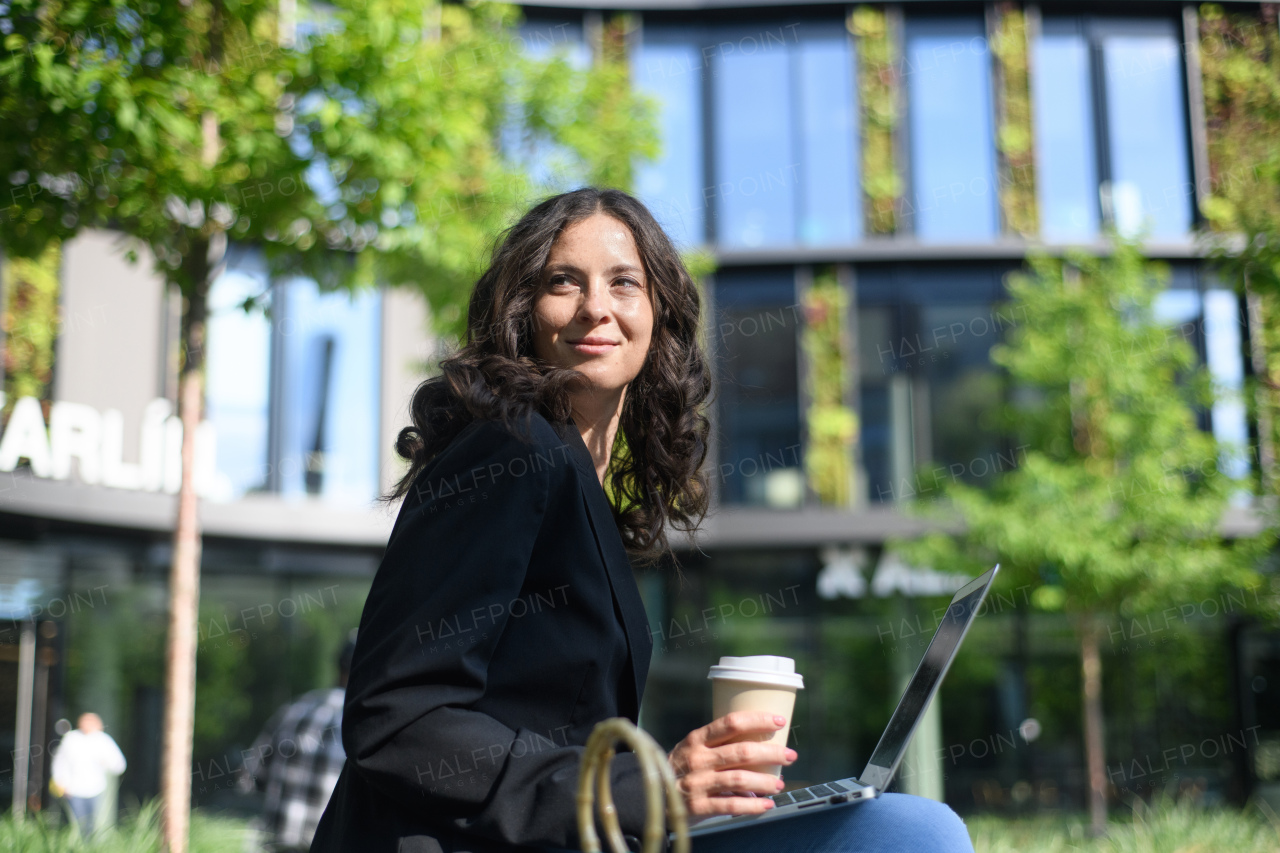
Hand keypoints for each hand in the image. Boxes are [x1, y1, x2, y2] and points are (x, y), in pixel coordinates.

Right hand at [666, 711, 797, 817]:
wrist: (651, 794)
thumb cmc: (679, 767)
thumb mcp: (691, 748)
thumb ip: (717, 744)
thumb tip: (758, 742)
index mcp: (697, 739)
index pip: (730, 723)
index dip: (757, 720)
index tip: (779, 721)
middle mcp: (698, 759)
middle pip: (741, 752)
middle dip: (771, 753)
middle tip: (790, 755)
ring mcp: (698, 783)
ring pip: (739, 780)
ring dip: (765, 782)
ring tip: (779, 784)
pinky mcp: (699, 806)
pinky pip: (731, 806)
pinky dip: (753, 806)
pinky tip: (767, 805)